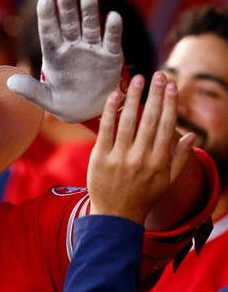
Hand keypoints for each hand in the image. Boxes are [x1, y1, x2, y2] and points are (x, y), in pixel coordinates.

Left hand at [7, 0, 123, 122]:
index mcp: (54, 55)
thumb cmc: (64, 103)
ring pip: (89, 27)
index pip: (49, 33)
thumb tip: (9, 82)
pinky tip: (113, 17)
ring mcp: (91, 49)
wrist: (89, 112)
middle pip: (69, 24)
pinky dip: (112, 29)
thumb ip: (30, 90)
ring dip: (89, 11)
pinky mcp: (110, 56)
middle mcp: (72, 47)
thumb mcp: (46, 99)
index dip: (47, 17)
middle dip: (67, 7)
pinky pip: (111, 40)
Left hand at [87, 72, 195, 223]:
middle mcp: (141, 158)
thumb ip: (180, 159)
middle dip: (155, 95)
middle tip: (158, 75)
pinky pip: (106, 130)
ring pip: (128, 121)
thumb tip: (192, 136)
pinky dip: (111, 112)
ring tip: (137, 79)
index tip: (171, 86)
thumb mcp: (167, 181)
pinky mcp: (100, 158)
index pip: (167, 126)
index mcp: (159, 161)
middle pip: (150, 119)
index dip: (170, 104)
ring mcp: (119, 158)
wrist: (115, 216)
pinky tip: (114, 96)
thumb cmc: (142, 197)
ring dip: (133, 97)